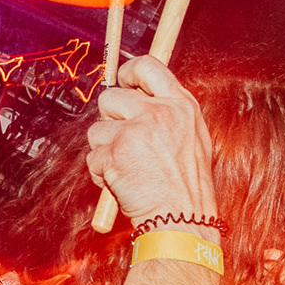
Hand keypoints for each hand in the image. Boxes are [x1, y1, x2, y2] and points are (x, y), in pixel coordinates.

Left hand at [87, 55, 218, 229]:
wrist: (182, 219)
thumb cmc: (186, 186)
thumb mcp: (191, 138)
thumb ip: (168, 113)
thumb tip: (140, 95)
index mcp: (181, 105)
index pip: (148, 66)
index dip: (128, 72)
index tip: (122, 81)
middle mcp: (159, 112)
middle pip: (110, 97)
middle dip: (109, 120)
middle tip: (124, 143)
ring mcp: (136, 131)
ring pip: (96, 130)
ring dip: (104, 150)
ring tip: (127, 168)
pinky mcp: (116, 153)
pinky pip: (93, 157)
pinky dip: (100, 172)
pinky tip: (121, 182)